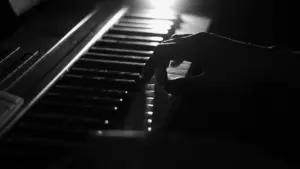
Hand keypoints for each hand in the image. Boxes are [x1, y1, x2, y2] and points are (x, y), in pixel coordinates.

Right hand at [144, 32, 275, 94]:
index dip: (149, 67)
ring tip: (161, 72)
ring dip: (165, 57)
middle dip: (155, 62)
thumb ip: (184, 86)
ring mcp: (203, 38)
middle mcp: (195, 39)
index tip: (145, 81)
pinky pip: (185, 44)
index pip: (161, 53)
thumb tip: (165, 87)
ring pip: (175, 43)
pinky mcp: (209, 41)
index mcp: (192, 47)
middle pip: (166, 46)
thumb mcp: (209, 84)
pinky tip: (179, 63)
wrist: (263, 64)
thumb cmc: (237, 75)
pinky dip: (176, 53)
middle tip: (149, 79)